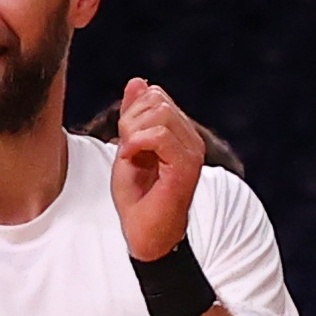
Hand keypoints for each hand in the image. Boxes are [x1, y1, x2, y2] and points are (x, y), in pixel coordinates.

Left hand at [110, 77, 205, 261]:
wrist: (145, 234)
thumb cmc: (137, 198)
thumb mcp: (128, 148)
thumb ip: (132, 117)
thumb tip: (138, 81)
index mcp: (179, 133)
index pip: (155, 95)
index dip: (130, 111)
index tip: (124, 139)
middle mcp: (190, 139)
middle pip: (157, 100)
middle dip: (130, 120)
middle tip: (125, 149)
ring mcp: (191, 151)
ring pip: (159, 114)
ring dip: (132, 133)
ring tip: (130, 156)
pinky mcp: (185, 166)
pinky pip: (160, 135)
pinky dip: (136, 144)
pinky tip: (130, 159)